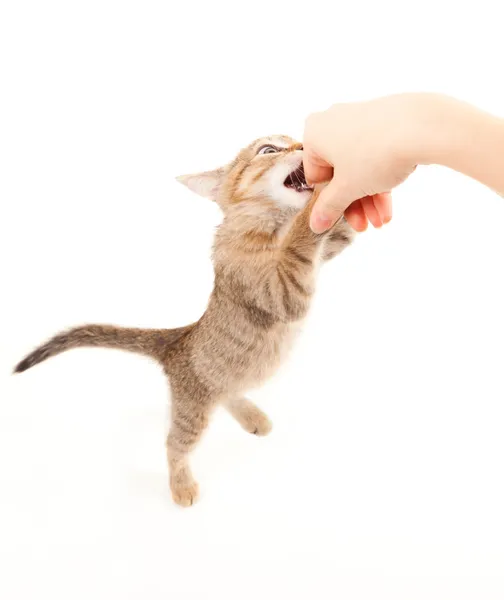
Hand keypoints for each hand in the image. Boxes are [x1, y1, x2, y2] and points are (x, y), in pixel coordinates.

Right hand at [303, 94, 420, 232]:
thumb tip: (315, 225)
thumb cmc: (374, 155)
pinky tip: (388, 207)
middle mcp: (333, 122)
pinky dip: (380, 180)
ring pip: (359, 168)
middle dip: (354, 204)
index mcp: (314, 134)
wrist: (423, 126)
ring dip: (368, 199)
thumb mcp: (347, 189)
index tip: (343, 217)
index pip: (316, 177)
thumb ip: (328, 208)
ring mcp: (359, 120)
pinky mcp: (383, 121)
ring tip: (381, 221)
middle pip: (339, 174)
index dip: (330, 201)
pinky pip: (374, 155)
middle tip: (365, 226)